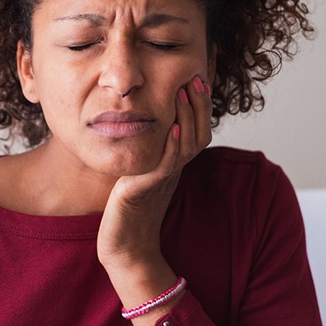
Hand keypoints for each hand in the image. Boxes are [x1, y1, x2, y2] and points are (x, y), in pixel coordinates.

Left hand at [97, 75, 211, 272]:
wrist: (125, 247)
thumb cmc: (130, 210)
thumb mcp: (144, 174)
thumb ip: (152, 153)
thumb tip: (153, 127)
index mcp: (175, 165)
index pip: (196, 131)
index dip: (200, 107)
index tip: (196, 80)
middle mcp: (174, 171)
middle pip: (198, 134)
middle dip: (198, 105)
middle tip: (195, 78)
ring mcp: (163, 180)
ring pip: (186, 146)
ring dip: (186, 117)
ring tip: (183, 92)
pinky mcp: (146, 190)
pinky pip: (165, 166)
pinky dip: (171, 146)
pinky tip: (170, 127)